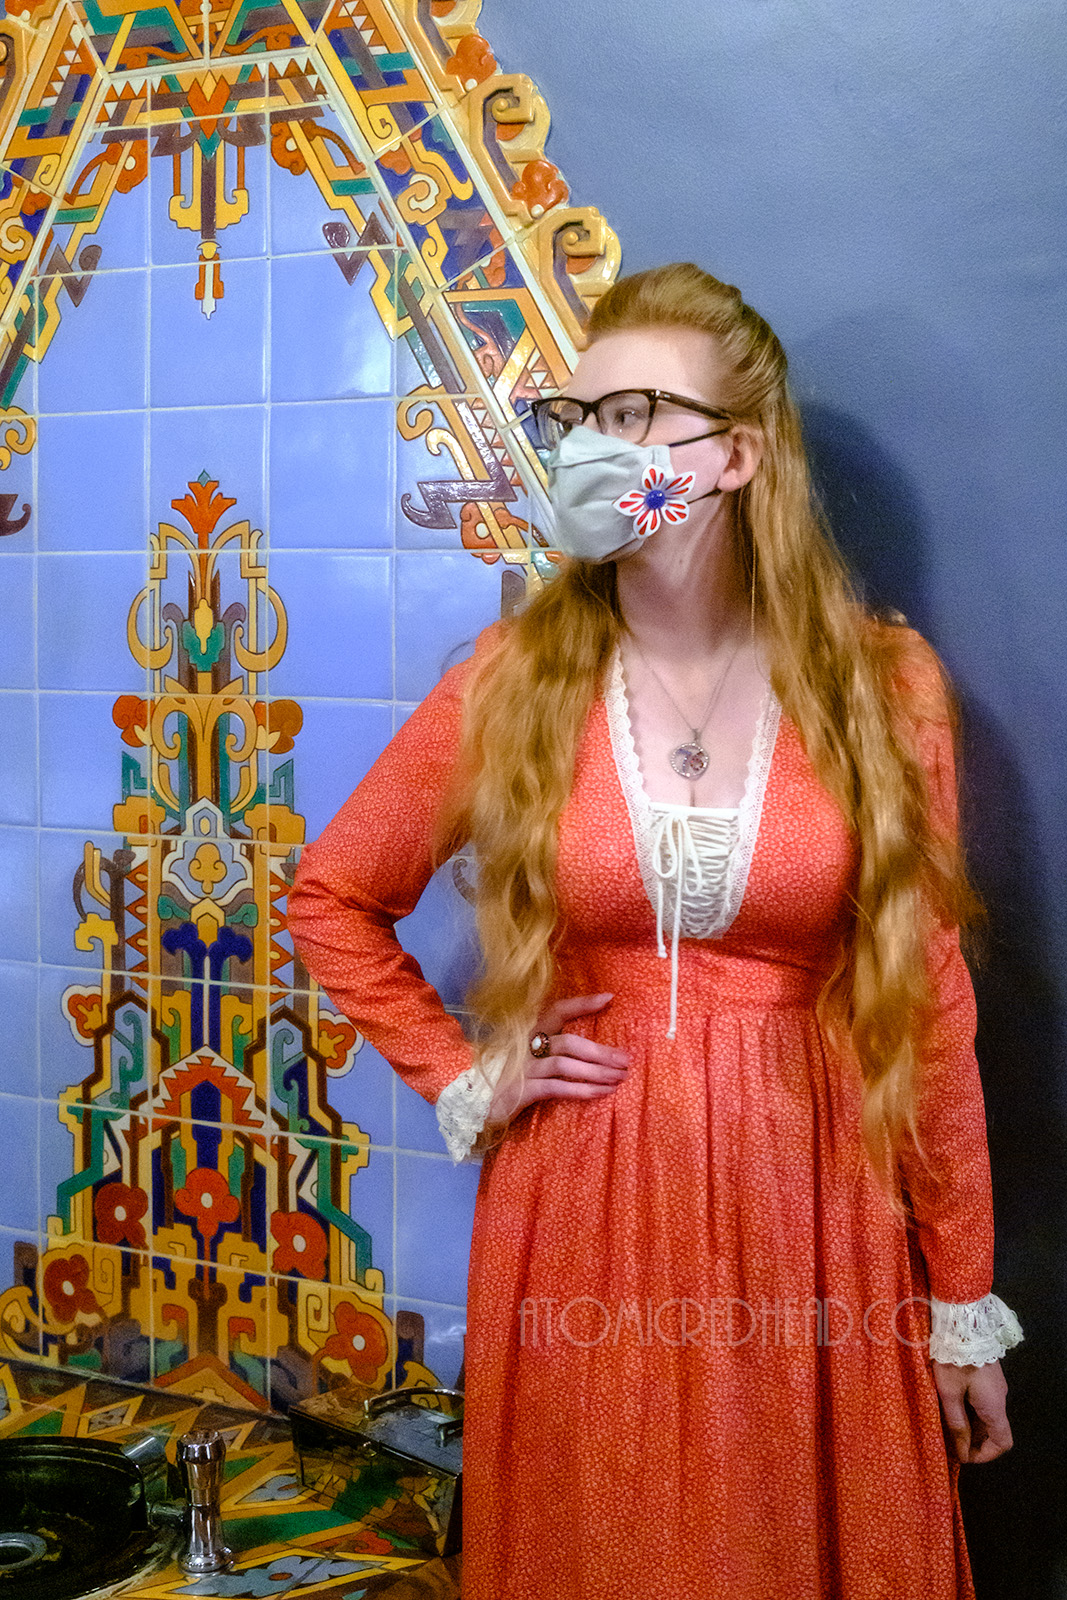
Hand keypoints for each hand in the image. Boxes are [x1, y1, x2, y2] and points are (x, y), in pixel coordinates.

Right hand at [488, 992, 629, 1121]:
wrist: (472, 1100)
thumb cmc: (507, 1075)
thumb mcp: (526, 1054)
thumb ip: (549, 1044)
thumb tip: (590, 1045)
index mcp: (528, 1030)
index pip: (558, 1010)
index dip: (583, 1004)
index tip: (609, 998)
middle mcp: (525, 1045)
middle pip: (569, 1041)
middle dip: (602, 1051)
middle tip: (626, 1059)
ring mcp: (523, 1068)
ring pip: (566, 1064)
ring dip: (596, 1072)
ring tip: (619, 1079)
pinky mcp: (522, 1090)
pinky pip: (557, 1088)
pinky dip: (582, 1090)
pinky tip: (601, 1093)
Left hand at [931, 1357, 1012, 1463]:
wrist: (962, 1324)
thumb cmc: (953, 1359)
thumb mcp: (949, 1394)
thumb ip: (957, 1423)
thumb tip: (963, 1451)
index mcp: (994, 1406)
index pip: (1002, 1443)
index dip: (985, 1455)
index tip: (964, 1455)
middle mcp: (1000, 1398)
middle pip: (994, 1431)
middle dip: (975, 1442)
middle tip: (951, 1442)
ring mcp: (995, 1387)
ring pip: (988, 1417)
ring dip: (972, 1426)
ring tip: (949, 1426)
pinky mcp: (988, 1377)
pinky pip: (984, 1403)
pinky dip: (972, 1412)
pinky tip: (953, 1408)